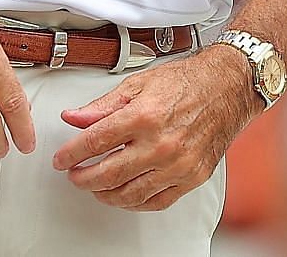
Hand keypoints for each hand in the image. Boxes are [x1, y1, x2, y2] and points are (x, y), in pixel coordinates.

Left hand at [51, 44, 260, 209]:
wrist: (225, 89)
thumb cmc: (184, 83)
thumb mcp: (136, 84)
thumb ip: (102, 106)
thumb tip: (73, 118)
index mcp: (142, 116)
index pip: (94, 142)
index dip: (71, 154)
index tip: (60, 160)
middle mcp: (160, 144)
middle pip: (109, 173)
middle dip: (83, 178)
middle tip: (73, 175)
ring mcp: (178, 165)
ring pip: (131, 194)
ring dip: (106, 194)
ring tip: (94, 187)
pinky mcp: (192, 178)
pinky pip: (157, 201)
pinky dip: (135, 203)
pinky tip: (124, 195)